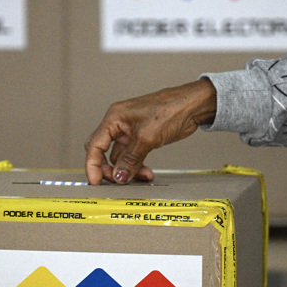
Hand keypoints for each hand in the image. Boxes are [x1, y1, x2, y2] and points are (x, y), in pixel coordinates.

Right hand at [84, 80, 216, 184]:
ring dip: (128, 169)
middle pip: (103, 151)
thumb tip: (119, 175)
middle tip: (118, 181)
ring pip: (120, 156)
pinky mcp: (142, 137)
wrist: (193, 106)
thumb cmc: (172, 108)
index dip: (92, 165)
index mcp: (114, 117)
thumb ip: (130, 159)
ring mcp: (130, 130)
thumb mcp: (147, 137)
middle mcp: (119, 123)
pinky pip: (132, 156)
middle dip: (109, 168)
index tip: (96, 181)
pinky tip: (146, 172)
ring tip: (140, 177)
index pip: (95, 144)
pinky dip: (137, 166)